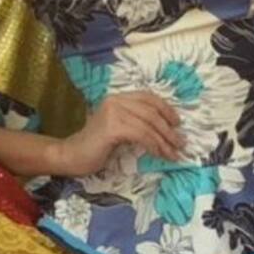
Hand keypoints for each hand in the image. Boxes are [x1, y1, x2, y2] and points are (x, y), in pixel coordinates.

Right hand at [51, 91, 182, 176]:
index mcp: (118, 98)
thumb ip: (136, 123)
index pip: (148, 97)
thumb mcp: (119, 129)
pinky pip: (141, 134)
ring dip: (165, 140)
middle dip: (169, 128)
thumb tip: (164, 130)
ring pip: (149, 123)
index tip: (177, 123)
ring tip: (174, 153)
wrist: (72, 156)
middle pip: (151, 110)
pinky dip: (154, 145)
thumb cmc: (96, 146)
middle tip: (180, 143)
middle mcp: (116, 100)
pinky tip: (159, 155)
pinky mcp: (112, 127)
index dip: (166, 108)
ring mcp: (113, 112)